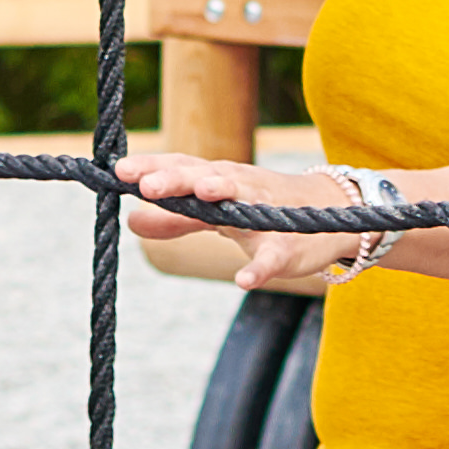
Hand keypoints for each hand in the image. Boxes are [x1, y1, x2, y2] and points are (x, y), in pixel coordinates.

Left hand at [113, 145, 406, 291]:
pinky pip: (274, 256)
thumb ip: (175, 219)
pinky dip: (260, 267)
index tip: (117, 171)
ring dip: (224, 194)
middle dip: (178, 179)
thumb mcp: (215, 214)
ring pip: (245, 201)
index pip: (181, 168)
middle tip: (147, 184)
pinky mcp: (289, 246)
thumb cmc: (261, 210)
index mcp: (218, 181)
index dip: (152, 169)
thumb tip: (130, 220)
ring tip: (203, 195)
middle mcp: (241, 189)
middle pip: (206, 177)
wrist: (331, 215)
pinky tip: (244, 280)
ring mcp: (267, 215)